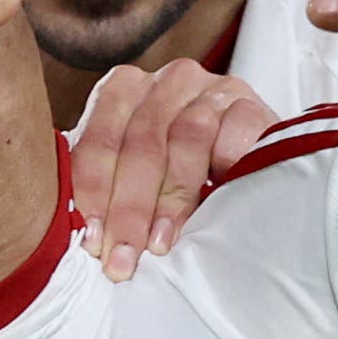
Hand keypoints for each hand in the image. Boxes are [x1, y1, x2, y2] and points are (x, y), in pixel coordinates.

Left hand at [73, 60, 275, 280]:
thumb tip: (87, 239)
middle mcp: (167, 81)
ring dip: (172, 198)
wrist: (244, 157)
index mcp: (124, 89)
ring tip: (161, 242)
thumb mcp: (135, 174)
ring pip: (186, 138)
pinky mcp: (250, 104)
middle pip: (142, 143)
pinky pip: (233, 134)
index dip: (93, 192)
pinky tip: (215, 202)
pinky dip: (222, 168)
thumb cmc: (176, 171)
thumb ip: (107, 189)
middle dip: (129, 209)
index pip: (100, 140)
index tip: (93, 240)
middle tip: (123, 257)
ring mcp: (212, 88)